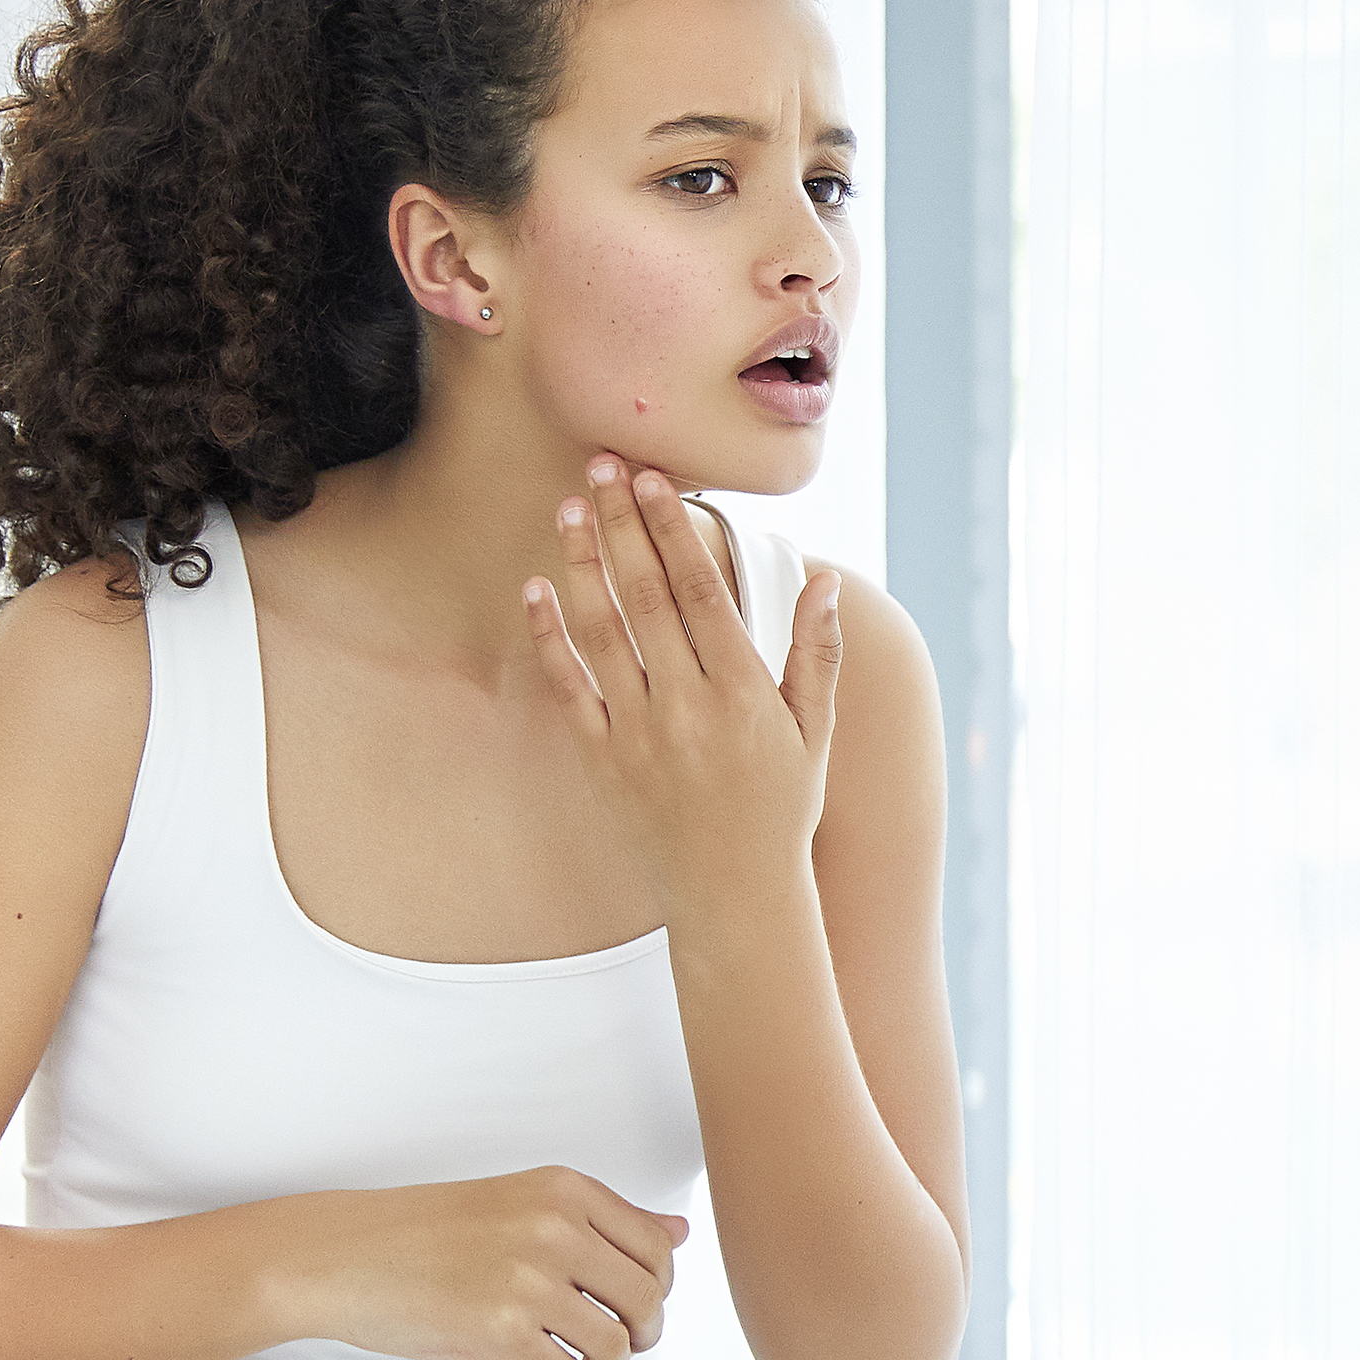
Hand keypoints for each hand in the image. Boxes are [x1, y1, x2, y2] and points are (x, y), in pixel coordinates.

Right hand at [255, 1168, 689, 1359]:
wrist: (344, 1256)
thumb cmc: (426, 1231)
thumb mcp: (524, 1202)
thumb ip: (606, 1219)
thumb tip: (679, 1230)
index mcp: (564, 1191)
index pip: (657, 1247)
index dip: (658, 1287)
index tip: (636, 1302)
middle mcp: (553, 1229)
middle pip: (648, 1298)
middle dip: (642, 1331)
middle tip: (621, 1342)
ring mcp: (527, 1280)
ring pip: (616, 1343)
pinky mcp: (499, 1332)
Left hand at [526, 456, 842, 917]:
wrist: (734, 894)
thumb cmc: (781, 809)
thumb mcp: (815, 732)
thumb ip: (816, 654)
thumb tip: (824, 581)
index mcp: (745, 694)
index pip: (703, 591)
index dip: (674, 530)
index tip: (656, 479)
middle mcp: (688, 707)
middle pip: (646, 595)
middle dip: (623, 524)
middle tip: (602, 465)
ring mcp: (639, 733)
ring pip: (602, 630)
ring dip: (582, 563)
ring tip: (570, 509)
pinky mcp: (602, 758)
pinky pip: (568, 686)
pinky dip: (548, 635)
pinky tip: (536, 589)